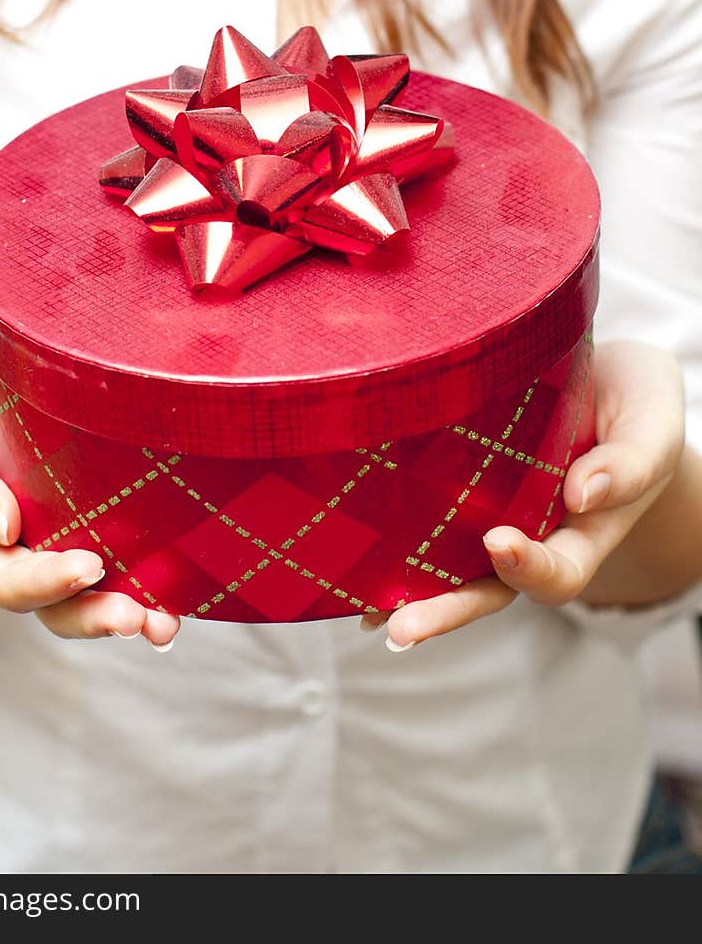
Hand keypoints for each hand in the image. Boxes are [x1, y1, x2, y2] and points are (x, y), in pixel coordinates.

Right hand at [0, 357, 179, 648]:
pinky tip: (180, 597)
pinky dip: (151, 585)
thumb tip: (1, 525)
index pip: (8, 581)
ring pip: (93, 595)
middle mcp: (21, 559)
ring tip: (162, 625)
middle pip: (55, 605)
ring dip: (129, 613)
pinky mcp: (96, 525)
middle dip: (94, 615)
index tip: (87, 567)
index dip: (46, 583)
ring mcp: (60, 546)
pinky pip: (123, 565)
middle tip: (133, 618)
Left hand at [361, 339, 685, 650]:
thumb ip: (631, 462)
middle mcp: (536, 536)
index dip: (529, 566)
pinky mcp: (463, 492)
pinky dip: (394, 558)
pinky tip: (353, 575)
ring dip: (412, 597)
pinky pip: (428, 533)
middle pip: (492, 589)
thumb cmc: (637, 401)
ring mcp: (496, 518)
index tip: (499, 541)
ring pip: (452, 571)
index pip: (558, 569)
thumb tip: (583, 493)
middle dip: (448, 611)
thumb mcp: (652, 423)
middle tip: (402, 627)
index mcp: (587, 528)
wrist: (613, 377)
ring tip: (369, 617)